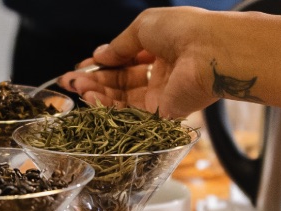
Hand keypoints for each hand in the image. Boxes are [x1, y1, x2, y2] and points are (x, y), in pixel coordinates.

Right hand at [60, 8, 218, 118]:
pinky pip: (130, 113)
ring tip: (76, 87)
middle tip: (70, 80)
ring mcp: (162, 95)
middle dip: (94, 80)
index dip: (103, 64)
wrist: (210, 52)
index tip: (82, 67)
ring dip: (96, 93)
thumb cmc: (184, 30)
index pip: (126, 61)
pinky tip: (90, 97)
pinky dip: (108, 106)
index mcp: (161, 49)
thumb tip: (100, 54)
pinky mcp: (162, 114)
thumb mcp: (144, 26)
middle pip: (120, 82)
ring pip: (122, 99)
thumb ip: (120, 44)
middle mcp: (161, 73)